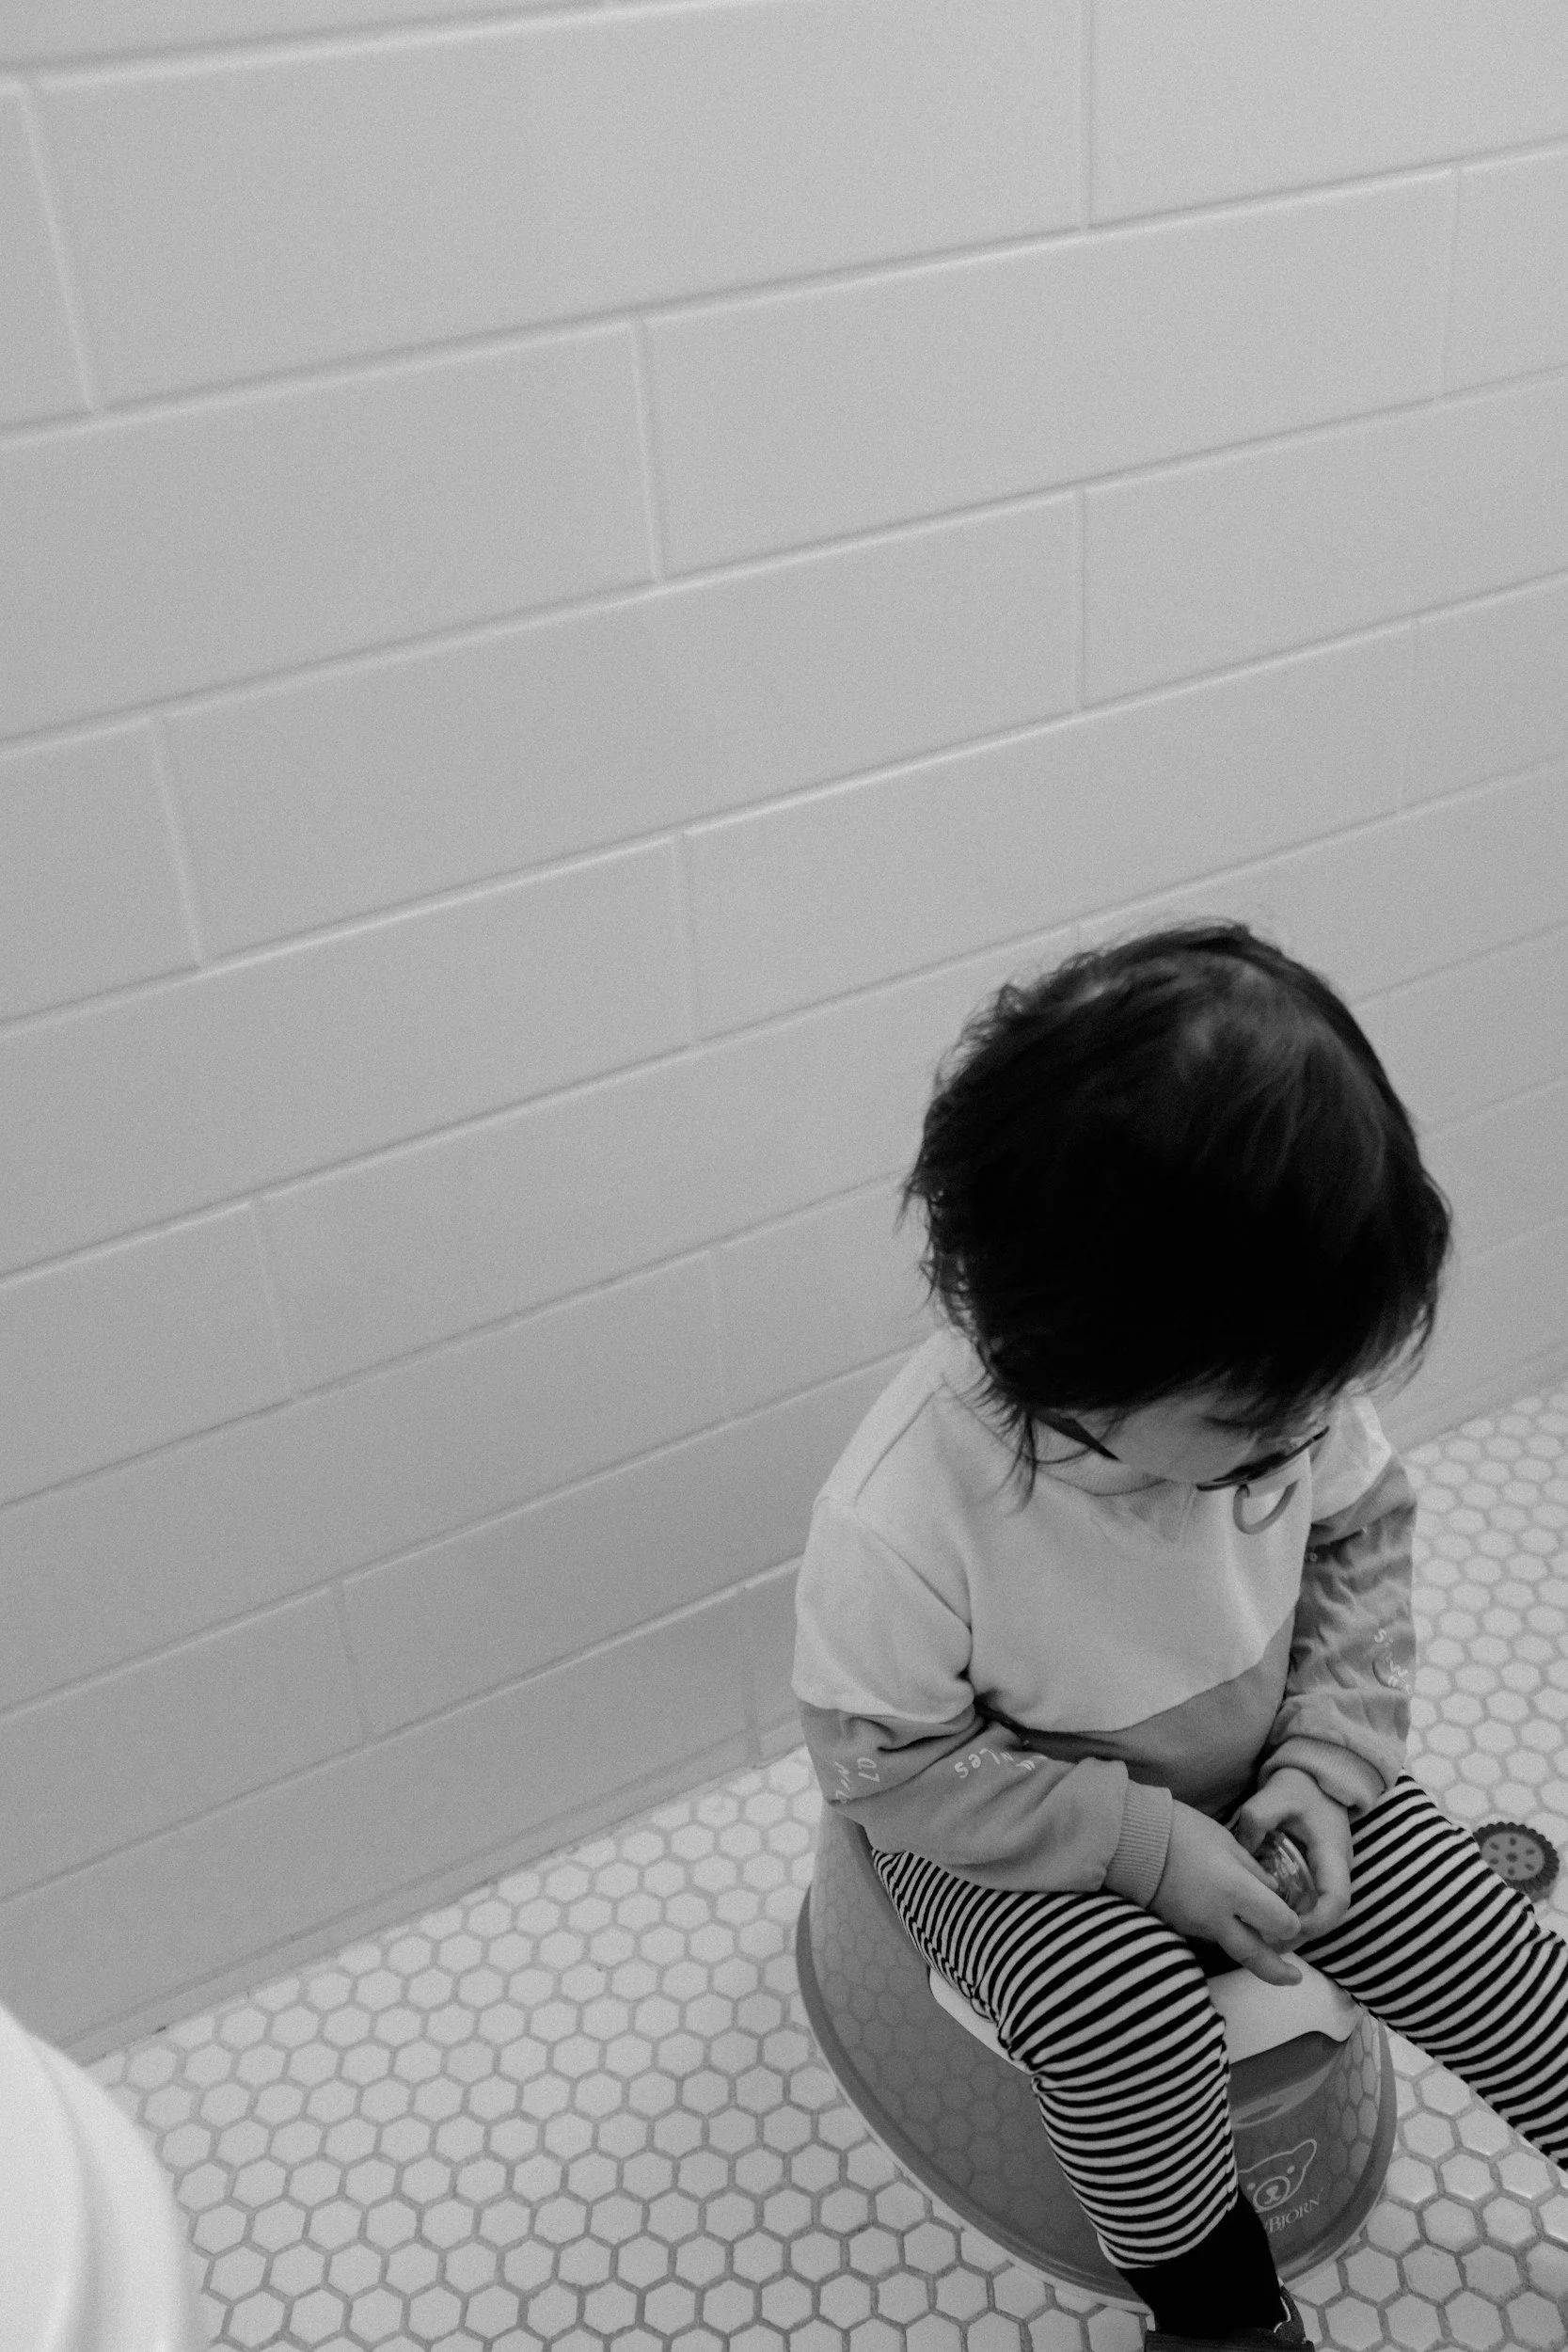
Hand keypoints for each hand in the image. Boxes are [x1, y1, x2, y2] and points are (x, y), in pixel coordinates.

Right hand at [1149, 1801, 1306, 1985]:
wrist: (1129, 1839)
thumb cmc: (1182, 1830)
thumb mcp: (1226, 1841)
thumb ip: (1253, 1870)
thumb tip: (1273, 1891)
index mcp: (1236, 1891)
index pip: (1279, 1923)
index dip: (1290, 1923)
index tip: (1293, 1916)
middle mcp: (1218, 1918)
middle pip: (1255, 1956)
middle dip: (1278, 1971)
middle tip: (1295, 1978)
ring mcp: (1196, 1927)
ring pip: (1232, 1947)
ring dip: (1251, 1950)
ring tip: (1265, 1944)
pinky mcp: (1178, 1926)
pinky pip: (1210, 1936)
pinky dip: (1225, 1934)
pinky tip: (1228, 1921)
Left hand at [1229, 1768, 1353, 1942]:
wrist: (1317, 1775)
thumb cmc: (1299, 1785)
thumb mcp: (1275, 1794)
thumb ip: (1256, 1818)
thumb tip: (1243, 1849)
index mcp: (1333, 1853)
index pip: (1337, 1899)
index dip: (1317, 1921)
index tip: (1287, 1928)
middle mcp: (1338, 1869)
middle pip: (1329, 1916)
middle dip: (1301, 1933)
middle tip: (1266, 1942)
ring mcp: (1331, 1873)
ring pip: (1321, 1913)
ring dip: (1297, 1928)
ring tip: (1263, 1938)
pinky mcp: (1320, 1874)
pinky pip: (1312, 1903)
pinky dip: (1293, 1915)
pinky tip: (1266, 1917)